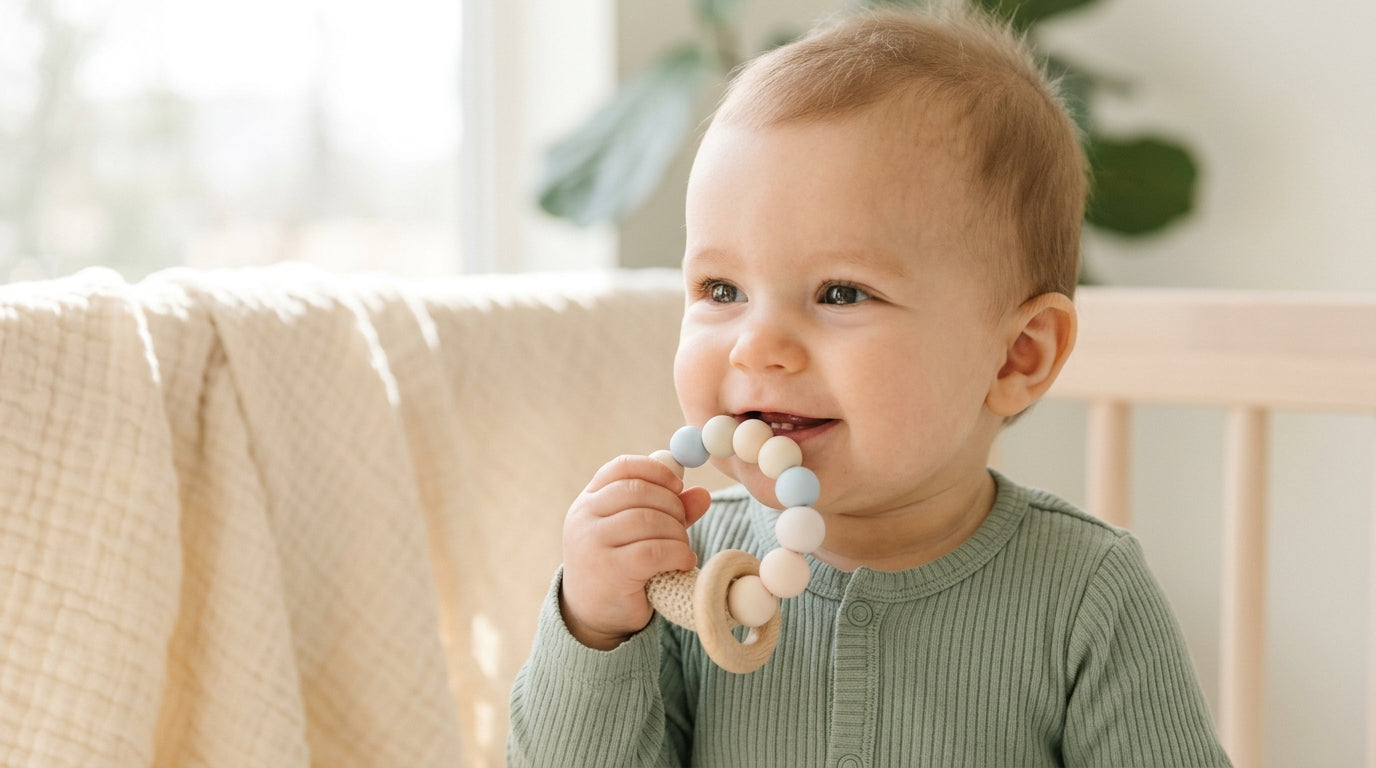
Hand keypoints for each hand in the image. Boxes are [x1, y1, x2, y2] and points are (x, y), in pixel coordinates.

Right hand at [560, 455, 711, 649]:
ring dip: (676, 532)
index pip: (621, 468)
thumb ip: (667, 511)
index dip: (656, 470)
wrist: (593, 616)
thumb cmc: (620, 567)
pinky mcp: (609, 570)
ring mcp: (592, 543)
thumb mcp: (638, 533)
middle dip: (671, 505)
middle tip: (683, 524)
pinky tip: (684, 562)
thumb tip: (702, 494)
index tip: (678, 485)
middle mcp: (584, 518)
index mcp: (588, 501)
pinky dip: (677, 553)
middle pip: (638, 491)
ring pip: (648, 520)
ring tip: (682, 547)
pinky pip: (654, 551)